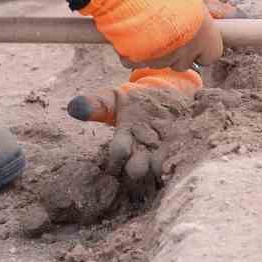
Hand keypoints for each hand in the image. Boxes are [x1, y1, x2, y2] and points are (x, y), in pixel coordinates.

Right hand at [68, 69, 199, 200]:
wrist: (169, 94)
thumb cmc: (135, 99)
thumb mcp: (113, 98)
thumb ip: (96, 104)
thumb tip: (73, 107)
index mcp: (124, 141)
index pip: (117, 152)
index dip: (118, 154)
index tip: (121, 151)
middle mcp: (143, 152)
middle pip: (138, 167)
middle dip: (139, 168)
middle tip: (142, 166)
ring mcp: (164, 151)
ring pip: (160, 166)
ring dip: (161, 167)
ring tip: (165, 165)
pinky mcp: (184, 146)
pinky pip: (183, 155)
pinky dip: (185, 155)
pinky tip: (188, 153)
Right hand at [76, 0, 223, 70]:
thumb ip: (213, 8)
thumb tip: (233, 14)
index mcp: (205, 39)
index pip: (211, 56)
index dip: (202, 47)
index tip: (193, 36)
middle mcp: (185, 53)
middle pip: (184, 63)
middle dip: (177, 51)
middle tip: (168, 29)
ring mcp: (161, 60)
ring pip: (160, 63)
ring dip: (155, 51)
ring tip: (149, 26)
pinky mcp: (137, 61)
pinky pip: (136, 61)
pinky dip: (133, 52)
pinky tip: (133, 33)